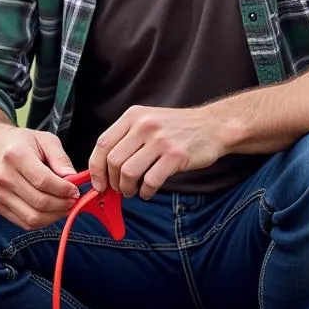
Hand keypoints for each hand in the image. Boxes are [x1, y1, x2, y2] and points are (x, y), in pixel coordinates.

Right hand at [0, 128, 79, 229]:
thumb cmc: (22, 143)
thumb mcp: (45, 140)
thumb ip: (61, 159)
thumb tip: (74, 180)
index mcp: (15, 156)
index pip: (44, 181)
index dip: (64, 190)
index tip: (75, 190)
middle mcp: (3, 177)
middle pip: (40, 202)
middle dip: (63, 204)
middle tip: (73, 199)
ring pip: (33, 218)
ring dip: (55, 216)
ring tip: (64, 205)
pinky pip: (25, 223)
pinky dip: (43, 221)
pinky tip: (51, 211)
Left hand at [89, 105, 225, 198]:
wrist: (213, 126)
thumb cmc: (177, 129)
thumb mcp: (148, 122)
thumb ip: (126, 139)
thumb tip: (104, 169)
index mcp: (132, 116)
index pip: (102, 144)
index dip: (96, 168)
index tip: (98, 183)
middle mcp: (144, 125)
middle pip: (113, 160)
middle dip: (112, 181)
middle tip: (118, 189)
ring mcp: (160, 140)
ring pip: (128, 172)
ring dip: (126, 188)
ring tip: (132, 191)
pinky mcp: (175, 156)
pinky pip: (150, 181)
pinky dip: (145, 192)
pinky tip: (147, 192)